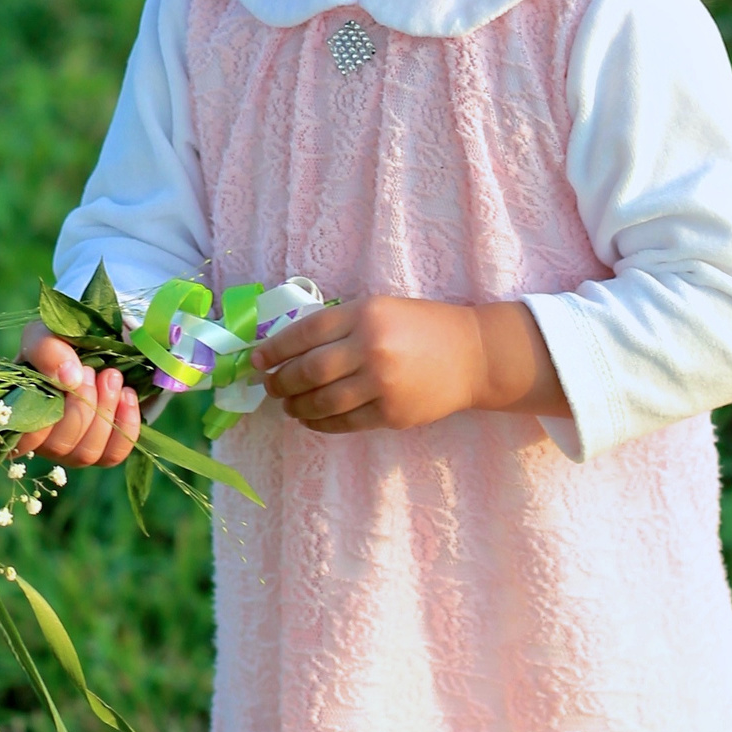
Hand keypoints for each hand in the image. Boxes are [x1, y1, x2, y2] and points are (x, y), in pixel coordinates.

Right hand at [13, 322, 140, 465]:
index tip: (61, 380)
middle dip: (81, 405)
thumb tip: (69, 378)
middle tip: (92, 371)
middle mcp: (44, 443)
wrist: (94, 348)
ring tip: (112, 376)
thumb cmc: (57, 346)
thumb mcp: (44, 336)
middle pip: (59, 446)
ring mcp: (74, 451)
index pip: (21, 443)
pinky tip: (128, 394)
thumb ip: (46, 350)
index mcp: (20, 418)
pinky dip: (126, 424)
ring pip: (87, 453)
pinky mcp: (104, 451)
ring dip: (104, 411)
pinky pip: (114, 454)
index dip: (42, 419)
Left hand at [252, 295, 566, 433]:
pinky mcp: (392, 413)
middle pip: (308, 370)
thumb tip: (288, 349)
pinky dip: (321, 423)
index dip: (275, 349)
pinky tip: (311, 419)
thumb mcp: (381, 309)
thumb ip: (339, 325)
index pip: (305, 332)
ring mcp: (382, 383)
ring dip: (296, 406)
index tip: (257, 360)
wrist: (473, 355)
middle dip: (281, 381)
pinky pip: (344, 423)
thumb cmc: (421, 327)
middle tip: (270, 386)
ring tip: (287, 405)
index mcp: (364, 314)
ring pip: (322, 401)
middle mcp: (371, 347)